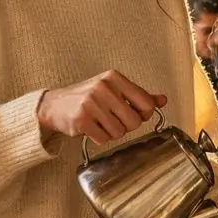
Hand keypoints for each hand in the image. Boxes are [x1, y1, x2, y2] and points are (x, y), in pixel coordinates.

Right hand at [38, 71, 166, 146]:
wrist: (54, 105)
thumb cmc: (87, 97)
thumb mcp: (113, 89)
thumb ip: (138, 95)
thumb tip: (162, 100)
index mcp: (114, 78)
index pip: (146, 103)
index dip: (143, 115)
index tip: (133, 114)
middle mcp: (103, 88)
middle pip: (134, 122)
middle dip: (125, 126)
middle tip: (112, 120)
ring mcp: (91, 104)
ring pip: (119, 133)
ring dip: (111, 133)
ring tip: (99, 123)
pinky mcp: (82, 120)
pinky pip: (104, 139)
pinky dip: (99, 138)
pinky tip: (91, 128)